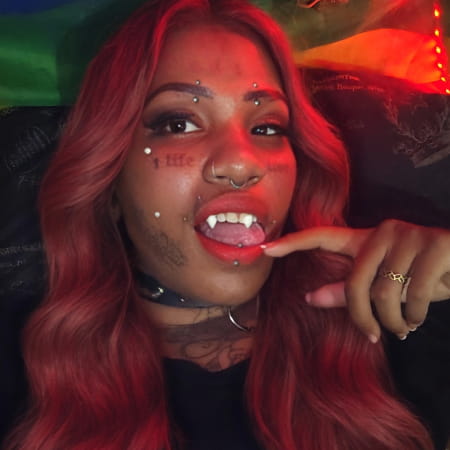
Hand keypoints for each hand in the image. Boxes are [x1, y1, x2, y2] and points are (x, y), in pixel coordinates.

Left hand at [263, 220, 449, 342]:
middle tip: (373, 334)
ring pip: (385, 292)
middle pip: (355, 282)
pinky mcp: (436, 245)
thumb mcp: (386, 284)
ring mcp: (410, 235)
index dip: (292, 242)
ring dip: (393, 320)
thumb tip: (309, 298)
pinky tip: (420, 317)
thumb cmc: (425, 277)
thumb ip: (349, 289)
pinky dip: (416, 315)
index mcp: (366, 238)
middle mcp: (384, 231)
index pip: (322, 236)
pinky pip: (415, 294)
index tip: (264, 248)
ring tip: (404, 325)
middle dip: (362, 316)